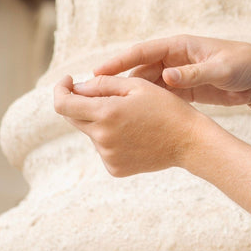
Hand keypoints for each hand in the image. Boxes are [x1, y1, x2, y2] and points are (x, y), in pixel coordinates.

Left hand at [53, 74, 213, 176]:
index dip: (60, 90)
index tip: (68, 82)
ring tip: (134, 119)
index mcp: (106, 113)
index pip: (63, 105)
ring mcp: (107, 155)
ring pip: (92, 132)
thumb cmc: (166, 108)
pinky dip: (112, 139)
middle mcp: (102, 137)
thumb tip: (77, 88)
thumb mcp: (137, 86)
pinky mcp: (114, 168)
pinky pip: (104, 149)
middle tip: (106, 96)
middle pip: (74, 118)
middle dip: (82, 104)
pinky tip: (135, 136)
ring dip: (102, 122)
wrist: (189, 141)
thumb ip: (103, 84)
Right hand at [93, 34, 250, 109]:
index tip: (97, 73)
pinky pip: (159, 96)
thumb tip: (166, 76)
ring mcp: (179, 74)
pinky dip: (146, 105)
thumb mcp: (222, 69)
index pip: (143, 51)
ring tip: (106, 110)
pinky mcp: (185, 89)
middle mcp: (176, 58)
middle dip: (116, 82)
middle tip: (92, 96)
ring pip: (146, 85)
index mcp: (181, 46)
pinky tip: (132, 119)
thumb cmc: (246, 66)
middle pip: (139, 69)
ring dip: (128, 96)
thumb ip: (195, 73)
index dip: (119, 62)